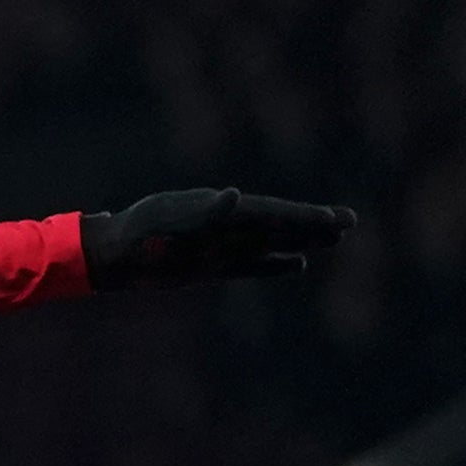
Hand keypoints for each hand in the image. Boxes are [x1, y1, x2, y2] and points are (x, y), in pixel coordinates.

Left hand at [81, 187, 356, 289]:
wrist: (114, 253)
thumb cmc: (140, 234)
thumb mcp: (169, 221)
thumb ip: (206, 213)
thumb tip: (234, 198)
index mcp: (224, 213)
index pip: (274, 213)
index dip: (304, 216)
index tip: (334, 217)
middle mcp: (229, 229)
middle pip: (279, 226)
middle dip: (313, 225)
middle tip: (351, 222)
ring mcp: (224, 247)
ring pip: (273, 244)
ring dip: (302, 242)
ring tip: (335, 240)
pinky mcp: (214, 267)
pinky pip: (253, 266)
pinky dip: (275, 265)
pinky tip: (300, 265)